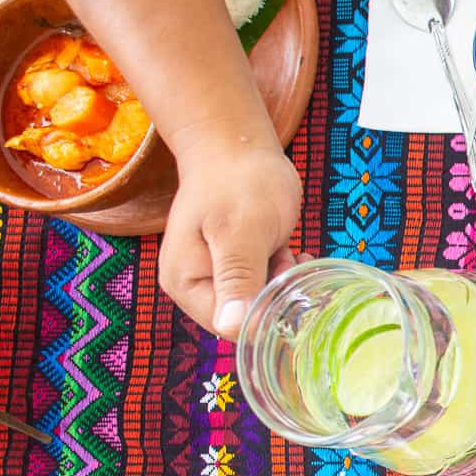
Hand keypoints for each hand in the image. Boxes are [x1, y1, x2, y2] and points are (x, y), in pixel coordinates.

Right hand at [156, 134, 301, 338]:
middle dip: (273, 297)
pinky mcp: (239, 266)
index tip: (281, 281)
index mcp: (185, 283)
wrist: (238, 147)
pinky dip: (284, 274)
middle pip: (246, 318)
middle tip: (284, 260)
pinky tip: (290, 251)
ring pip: (261, 304)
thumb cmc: (237, 183)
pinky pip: (266, 286)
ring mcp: (217, 276)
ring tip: (286, 251)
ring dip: (282, 284)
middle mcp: (196, 286)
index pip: (228, 327)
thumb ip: (237, 278)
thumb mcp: (240, 231)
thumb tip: (231, 326)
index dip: (263, 314)